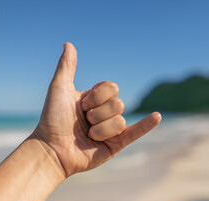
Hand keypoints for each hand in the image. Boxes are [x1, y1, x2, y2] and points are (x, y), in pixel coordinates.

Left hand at [33, 43, 160, 177]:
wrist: (52, 149)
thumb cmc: (52, 119)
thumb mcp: (59, 88)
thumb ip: (67, 67)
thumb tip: (69, 44)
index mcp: (95, 99)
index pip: (112, 88)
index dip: (97, 96)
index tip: (80, 105)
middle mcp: (105, 113)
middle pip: (118, 104)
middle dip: (98, 113)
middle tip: (84, 121)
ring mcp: (111, 129)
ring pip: (120, 120)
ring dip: (101, 129)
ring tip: (88, 135)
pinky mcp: (116, 144)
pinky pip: (135, 132)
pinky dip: (147, 125)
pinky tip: (157, 116)